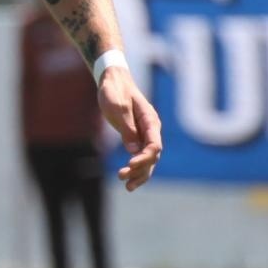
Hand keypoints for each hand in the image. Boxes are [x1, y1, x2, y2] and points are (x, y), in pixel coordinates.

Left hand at [98, 66, 161, 190]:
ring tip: (127, 186)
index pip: (154, 146)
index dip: (144, 158)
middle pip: (152, 156)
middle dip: (139, 169)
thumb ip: (127, 129)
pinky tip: (128, 180)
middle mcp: (151, 129)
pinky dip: (136, 169)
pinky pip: (140, 156)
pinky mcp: (137, 137)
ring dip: (139, 173)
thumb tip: (133, 150)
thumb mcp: (117, 108)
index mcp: (150, 120)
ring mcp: (145, 134)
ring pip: (148, 160)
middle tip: (122, 176)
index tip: (129, 165)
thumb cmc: (115, 91)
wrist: (113, 80)